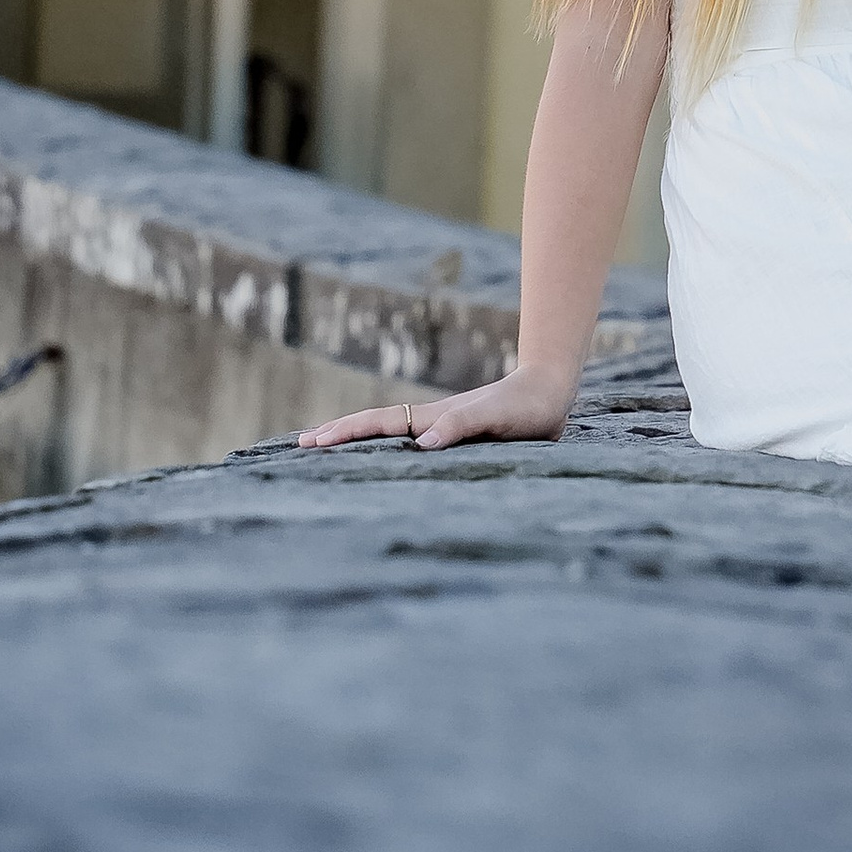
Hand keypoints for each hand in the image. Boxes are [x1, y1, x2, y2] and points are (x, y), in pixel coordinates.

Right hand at [295, 362, 578, 452]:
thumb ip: (461, 426)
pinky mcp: (456, 436)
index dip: (345, 433)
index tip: (312, 442)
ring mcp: (441, 427)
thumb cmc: (526, 407)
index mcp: (433, 417)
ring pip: (389, 433)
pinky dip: (387, 447)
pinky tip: (384, 458)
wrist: (550, 393)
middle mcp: (431, 421)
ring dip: (357, 440)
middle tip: (301, 445)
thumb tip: (421, 444)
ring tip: (327, 449)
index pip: (378, 424)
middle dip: (338, 434)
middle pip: (375, 425)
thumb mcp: (495, 418)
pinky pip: (410, 442)